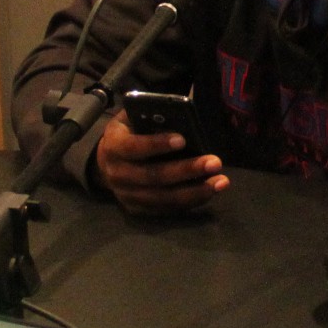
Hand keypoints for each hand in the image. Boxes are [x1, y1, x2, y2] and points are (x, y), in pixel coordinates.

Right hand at [92, 111, 227, 214]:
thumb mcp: (134, 118)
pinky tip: (210, 191)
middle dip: (186, 170)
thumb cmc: (130, 133)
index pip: (133, 147)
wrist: (107, 162)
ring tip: (220, 182)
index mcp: (113, 147)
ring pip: (163, 198)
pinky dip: (190, 201)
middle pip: (153, 176)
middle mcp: (116, 175)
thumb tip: (181, 117)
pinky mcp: (138, 210)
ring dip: (195, 191)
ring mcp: (126, 196)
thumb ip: (151, 117)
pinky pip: (167, 209)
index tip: (183, 139)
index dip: (157, 144)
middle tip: (215, 162)